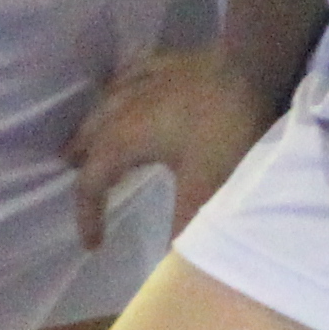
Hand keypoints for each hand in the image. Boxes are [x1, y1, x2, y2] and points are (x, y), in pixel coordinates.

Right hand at [64, 47, 280, 245]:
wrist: (254, 63)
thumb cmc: (226, 129)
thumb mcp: (206, 186)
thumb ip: (183, 226)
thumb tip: (169, 266)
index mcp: (126, 139)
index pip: (92, 181)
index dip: (87, 215)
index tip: (92, 244)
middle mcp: (126, 107)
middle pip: (90, 137)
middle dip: (80, 162)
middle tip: (74, 181)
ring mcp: (148, 79)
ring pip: (105, 103)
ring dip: (92, 126)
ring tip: (86, 139)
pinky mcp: (171, 62)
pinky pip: (131, 74)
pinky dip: (118, 87)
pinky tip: (121, 85)